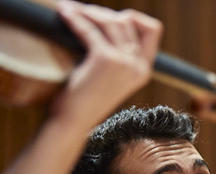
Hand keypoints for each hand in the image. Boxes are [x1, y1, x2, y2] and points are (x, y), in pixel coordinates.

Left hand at [51, 1, 161, 127]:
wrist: (74, 121)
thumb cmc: (86, 100)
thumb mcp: (112, 77)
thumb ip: (118, 56)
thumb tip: (106, 21)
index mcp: (143, 70)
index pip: (152, 30)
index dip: (133, 18)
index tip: (110, 18)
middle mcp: (138, 66)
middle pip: (126, 21)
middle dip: (102, 13)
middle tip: (82, 13)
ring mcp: (123, 62)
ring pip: (110, 21)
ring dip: (88, 12)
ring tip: (70, 10)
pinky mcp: (104, 59)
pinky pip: (89, 29)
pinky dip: (75, 18)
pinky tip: (64, 13)